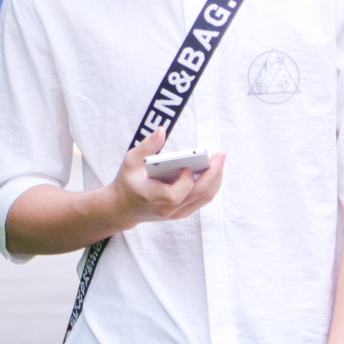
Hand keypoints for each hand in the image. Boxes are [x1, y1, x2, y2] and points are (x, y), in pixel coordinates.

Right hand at [108, 128, 224, 226]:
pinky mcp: (183, 212)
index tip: (186, 165)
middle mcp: (169, 209)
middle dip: (214, 173)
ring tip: (219, 160)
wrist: (123, 209)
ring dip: (215, 178)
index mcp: (155, 198)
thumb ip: (146, 146)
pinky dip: (210, 184)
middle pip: (200, 194)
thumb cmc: (127, 183)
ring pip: (205, 197)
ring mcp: (177, 213)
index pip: (178, 194)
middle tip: (220, 154)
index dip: (186, 179)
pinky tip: (212, 170)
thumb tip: (161, 130)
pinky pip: (202, 199)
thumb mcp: (131, 162)